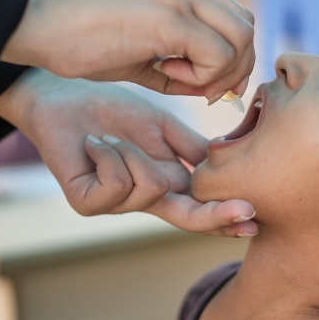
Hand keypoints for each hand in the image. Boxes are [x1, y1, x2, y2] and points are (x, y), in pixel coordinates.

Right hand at [0, 0, 255, 103]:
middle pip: (246, 26)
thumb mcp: (142, 53)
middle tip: (202, 91)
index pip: (233, 17)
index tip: (203, 85)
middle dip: (235, 68)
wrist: (41, 28)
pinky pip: (217, 54)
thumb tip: (216, 88)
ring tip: (178, 79)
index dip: (231, 57)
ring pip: (241, 38)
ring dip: (219, 72)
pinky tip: (165, 73)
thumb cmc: (82, 45)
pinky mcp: (169, 17)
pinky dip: (203, 75)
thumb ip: (181, 64)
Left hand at [0, 69, 258, 236]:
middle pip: (186, 218)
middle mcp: (141, 199)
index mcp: (164, 183)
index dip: (225, 215)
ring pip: (151, 188)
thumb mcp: (162, 126)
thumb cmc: (112, 109)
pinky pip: (116, 183)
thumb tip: (229, 164)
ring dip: (133, 152)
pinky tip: (94, 143)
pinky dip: (109, 154)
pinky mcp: (87, 202)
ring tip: (109, 137)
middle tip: (246, 210)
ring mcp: (114, 204)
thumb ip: (192, 148)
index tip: (255, 221)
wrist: (62, 98)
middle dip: (215, 214)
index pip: (199, 206)